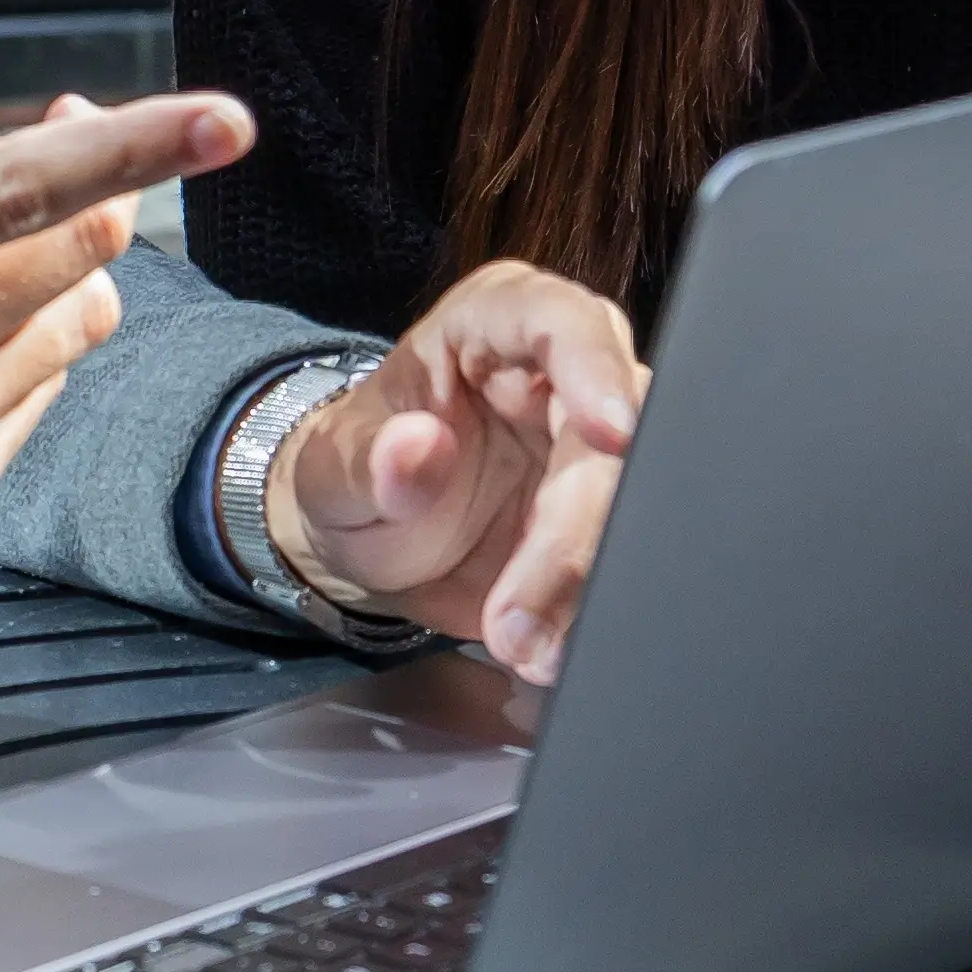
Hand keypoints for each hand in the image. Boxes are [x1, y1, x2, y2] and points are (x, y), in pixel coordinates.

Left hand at [268, 262, 646, 686]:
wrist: (372, 543)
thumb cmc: (358, 473)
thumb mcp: (337, 470)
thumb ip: (372, 462)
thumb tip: (417, 446)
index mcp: (493, 324)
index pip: (560, 321)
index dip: (596, 369)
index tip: (613, 432)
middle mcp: (559, 375)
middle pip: (611, 434)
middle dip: (574, 531)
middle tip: (517, 617)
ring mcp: (590, 449)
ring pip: (634, 503)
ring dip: (584, 585)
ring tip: (525, 648)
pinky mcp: (603, 518)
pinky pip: (624, 562)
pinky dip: (590, 614)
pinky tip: (549, 650)